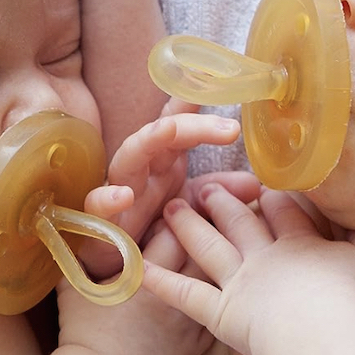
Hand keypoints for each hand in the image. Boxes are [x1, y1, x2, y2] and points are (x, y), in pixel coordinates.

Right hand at [57, 224, 212, 354]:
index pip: (172, 234)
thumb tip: (72, 231)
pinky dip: (222, 303)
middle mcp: (173, 294)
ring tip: (216, 256)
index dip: (173, 221)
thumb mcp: (74, 286)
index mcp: (144, 275)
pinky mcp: (195, 345)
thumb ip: (78, 256)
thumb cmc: (82, 332)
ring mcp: (187, 321)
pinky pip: (219, 317)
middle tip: (200, 226)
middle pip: (202, 253)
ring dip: (216, 267)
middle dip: (203, 236)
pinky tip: (222, 293)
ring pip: (218, 284)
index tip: (168, 218)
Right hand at [78, 102, 252, 277]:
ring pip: (128, 157)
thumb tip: (256, 185)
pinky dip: (108, 200)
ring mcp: (116, 191)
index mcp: (163, 163)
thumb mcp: (190, 211)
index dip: (195, 103)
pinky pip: (98, 206)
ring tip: (168, 130)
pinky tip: (124, 196)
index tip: (219, 81)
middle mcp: (140, 170)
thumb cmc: (150, 233)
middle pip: (160, 135)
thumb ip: (218, 196)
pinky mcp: (98, 222)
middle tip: (229, 128)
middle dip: (190, 124)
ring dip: (147, 141)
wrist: (115, 273)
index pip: (179, 126)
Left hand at [141, 183, 354, 354]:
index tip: (260, 183)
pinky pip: (185, 295)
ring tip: (172, 208)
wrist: (320, 330)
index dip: (270, 196)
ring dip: (189, 227)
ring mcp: (238, 283)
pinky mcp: (219, 312)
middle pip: (238, 222)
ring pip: (208, 248)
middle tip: (205, 186)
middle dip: (221, 202)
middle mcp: (263, 256)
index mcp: (298, 242)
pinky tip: (139, 268)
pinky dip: (161, 283)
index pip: (281, 211)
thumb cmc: (351, 296)